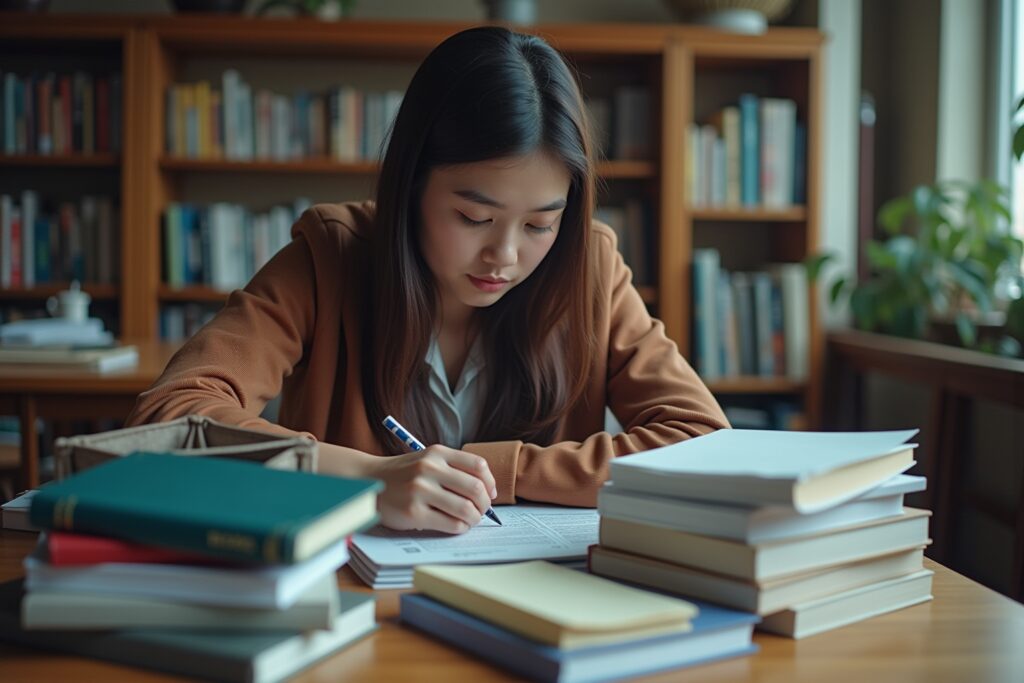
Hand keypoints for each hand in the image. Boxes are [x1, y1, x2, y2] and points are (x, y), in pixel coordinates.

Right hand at [362, 445, 496, 533]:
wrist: (369, 482)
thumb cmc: (404, 474)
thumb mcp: (427, 460)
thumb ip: (453, 469)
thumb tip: (487, 491)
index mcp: (437, 453)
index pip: (478, 466)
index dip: (490, 482)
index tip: (490, 494)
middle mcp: (429, 468)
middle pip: (475, 488)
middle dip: (485, 504)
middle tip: (482, 511)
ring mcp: (420, 490)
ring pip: (465, 509)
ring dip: (474, 518)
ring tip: (470, 520)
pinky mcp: (414, 513)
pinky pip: (450, 524)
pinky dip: (460, 528)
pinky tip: (457, 526)